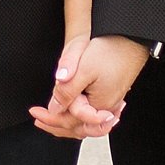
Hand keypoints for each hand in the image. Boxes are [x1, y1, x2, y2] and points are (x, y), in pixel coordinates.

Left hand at [29, 34, 148, 137]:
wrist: (129, 38)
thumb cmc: (110, 50)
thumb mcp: (83, 70)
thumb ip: (67, 92)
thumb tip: (53, 109)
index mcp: (100, 106)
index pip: (70, 120)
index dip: (50, 118)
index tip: (34, 113)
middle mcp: (108, 108)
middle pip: (79, 126)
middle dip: (56, 124)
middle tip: (38, 119)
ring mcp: (111, 103)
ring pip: (86, 122)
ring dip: (67, 121)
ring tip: (51, 119)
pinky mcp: (111, 95)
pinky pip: (92, 113)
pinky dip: (79, 115)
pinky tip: (72, 112)